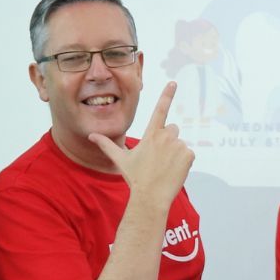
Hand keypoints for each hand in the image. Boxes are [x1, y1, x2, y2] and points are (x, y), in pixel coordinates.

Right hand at [88, 81, 193, 202]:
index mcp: (151, 134)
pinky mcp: (189, 155)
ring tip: (164, 167)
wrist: (150, 196)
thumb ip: (106, 145)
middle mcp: (166, 136)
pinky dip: (183, 161)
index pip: (160, 109)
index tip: (173, 83)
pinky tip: (173, 171)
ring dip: (174, 152)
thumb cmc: (135, 178)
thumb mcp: (120, 159)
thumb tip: (91, 136)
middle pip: (172, 128)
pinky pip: (188, 154)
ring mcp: (179, 145)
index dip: (167, 95)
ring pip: (179, 143)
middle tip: (159, 156)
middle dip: (168, 138)